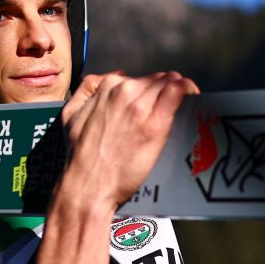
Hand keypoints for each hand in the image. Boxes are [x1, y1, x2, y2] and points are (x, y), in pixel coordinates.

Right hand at [58, 71, 198, 214]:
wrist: (87, 186)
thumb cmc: (78, 155)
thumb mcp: (70, 114)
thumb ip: (87, 89)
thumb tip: (112, 77)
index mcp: (107, 87)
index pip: (138, 78)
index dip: (149, 89)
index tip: (155, 101)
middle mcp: (124, 92)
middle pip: (157, 80)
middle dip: (164, 90)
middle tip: (170, 106)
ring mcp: (140, 109)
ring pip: (171, 83)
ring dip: (180, 90)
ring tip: (187, 101)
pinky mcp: (155, 126)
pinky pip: (179, 95)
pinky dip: (189, 92)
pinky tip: (194, 97)